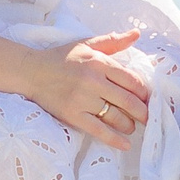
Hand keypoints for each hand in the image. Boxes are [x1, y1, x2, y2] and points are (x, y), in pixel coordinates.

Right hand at [24, 29, 154, 151]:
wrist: (32, 72)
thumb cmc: (62, 58)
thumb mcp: (87, 44)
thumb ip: (113, 41)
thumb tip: (136, 34)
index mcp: (99, 62)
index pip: (131, 80)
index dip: (144, 92)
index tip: (148, 99)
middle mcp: (93, 81)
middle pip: (128, 100)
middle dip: (142, 112)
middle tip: (148, 118)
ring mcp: (83, 100)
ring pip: (116, 117)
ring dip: (129, 125)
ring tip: (132, 126)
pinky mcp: (72, 115)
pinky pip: (99, 130)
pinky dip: (114, 139)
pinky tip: (125, 144)